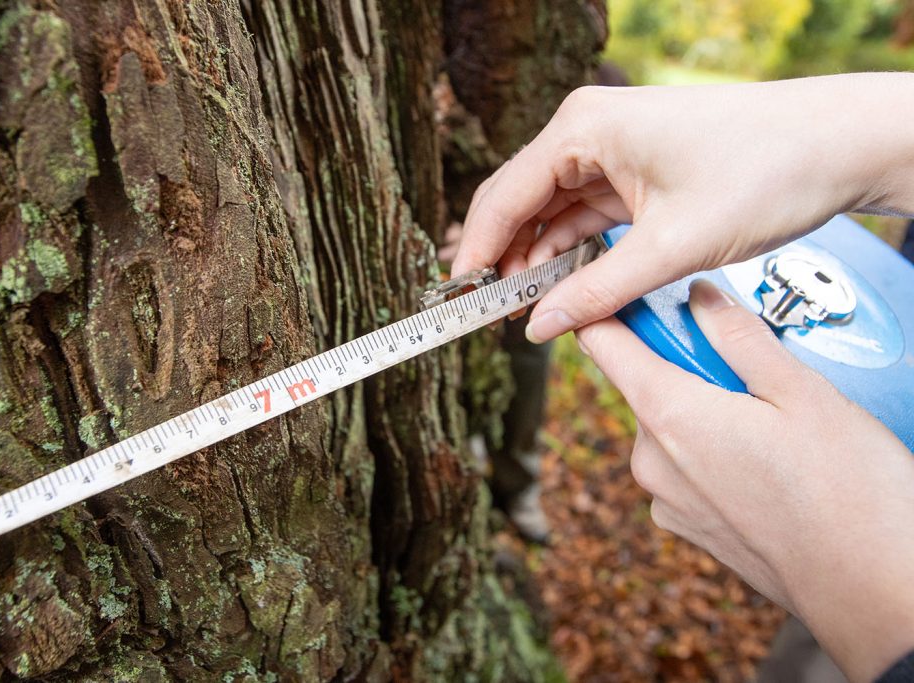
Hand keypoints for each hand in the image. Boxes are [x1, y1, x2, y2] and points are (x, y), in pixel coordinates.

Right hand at [448, 73, 913, 342]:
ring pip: (553, 213)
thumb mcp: (671, 246)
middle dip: (507, 261)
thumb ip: (597, 292)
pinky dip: (575, 252)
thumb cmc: (763, 172)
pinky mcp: (634, 171)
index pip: (503, 197)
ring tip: (528, 312)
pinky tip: (566, 288)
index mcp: (582, 130)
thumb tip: (539, 329)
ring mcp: (611, 151)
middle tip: (493, 317)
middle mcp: (587, 132)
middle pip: (521, 204)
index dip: (478, 254)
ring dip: (540, 261)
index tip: (461, 302)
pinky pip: (586, 216)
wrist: (838, 146)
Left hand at [577, 279, 913, 682]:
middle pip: (646, 385)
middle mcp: (652, 460)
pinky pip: (685, 470)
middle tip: (751, 370)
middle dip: (688, 367)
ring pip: (669, 429)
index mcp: (670, 415)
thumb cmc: (848, 492)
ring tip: (772, 426)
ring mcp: (667, 501)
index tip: (621, 287)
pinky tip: (766, 466)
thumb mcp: (803, 393)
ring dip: (704, 413)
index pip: (603, 344)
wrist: (872, 592)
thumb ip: (740, 337)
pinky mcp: (688, 528)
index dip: (605, 309)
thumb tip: (697, 298)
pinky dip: (712, 454)